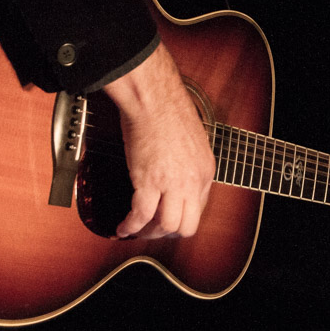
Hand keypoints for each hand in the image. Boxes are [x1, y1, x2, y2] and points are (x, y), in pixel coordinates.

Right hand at [103, 43, 215, 239]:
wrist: (154, 98)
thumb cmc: (169, 110)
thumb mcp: (192, 140)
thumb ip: (188, 161)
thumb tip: (177, 173)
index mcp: (206, 171)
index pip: (199, 208)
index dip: (180, 216)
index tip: (166, 217)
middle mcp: (192, 181)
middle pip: (186, 225)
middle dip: (167, 232)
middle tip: (152, 229)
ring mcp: (172, 184)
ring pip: (165, 226)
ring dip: (148, 232)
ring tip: (136, 229)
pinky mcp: (148, 181)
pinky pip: (140, 215)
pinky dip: (130, 226)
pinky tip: (123, 227)